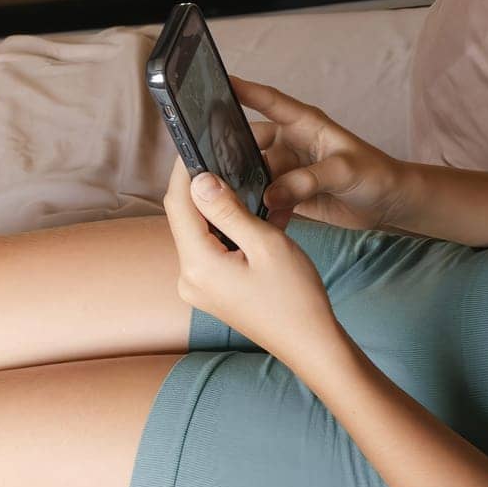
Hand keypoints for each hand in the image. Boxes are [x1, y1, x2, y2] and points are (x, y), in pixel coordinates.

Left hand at [162, 157, 338, 362]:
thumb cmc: (295, 296)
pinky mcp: (212, 292)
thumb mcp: (267, 244)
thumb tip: (200, 180)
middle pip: (186, 219)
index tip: (193, 143)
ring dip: (218, 209)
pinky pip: (212, 251)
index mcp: (198, 265)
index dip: (183, 171)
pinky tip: (250, 219)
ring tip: (243, 185)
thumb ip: (230, 211)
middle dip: (202, 188)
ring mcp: (199, 287)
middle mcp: (189, 277)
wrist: (309, 343)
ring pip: (200, 234)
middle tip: (223, 158)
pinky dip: (227, 231)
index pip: (178, 204)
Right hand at [230, 74, 407, 231]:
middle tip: (206, 165)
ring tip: (224, 198)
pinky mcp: (287, 195)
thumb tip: (269, 195)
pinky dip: (255, 209)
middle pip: (248, 142)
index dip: (242, 90)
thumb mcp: (344, 171)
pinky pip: (262, 199)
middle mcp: (290, 143)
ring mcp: (286, 169)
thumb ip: (307, 180)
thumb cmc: (375, 174)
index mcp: (304, 124)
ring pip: (251, 174)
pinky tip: (249, 221)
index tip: (214, 81)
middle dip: (228, 151)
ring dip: (240, 186)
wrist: (388, 204)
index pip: (268, 101)